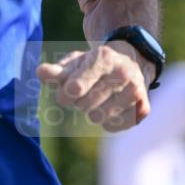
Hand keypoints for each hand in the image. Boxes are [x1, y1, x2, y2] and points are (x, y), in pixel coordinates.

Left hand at [35, 40, 152, 130]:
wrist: (131, 64)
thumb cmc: (95, 66)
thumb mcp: (75, 63)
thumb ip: (57, 71)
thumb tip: (40, 72)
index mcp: (104, 58)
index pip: (75, 88)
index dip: (66, 94)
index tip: (69, 91)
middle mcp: (123, 74)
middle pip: (84, 105)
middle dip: (79, 102)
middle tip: (86, 94)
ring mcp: (135, 92)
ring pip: (98, 117)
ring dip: (92, 112)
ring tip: (99, 100)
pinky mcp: (143, 109)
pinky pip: (113, 127)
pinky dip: (108, 121)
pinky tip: (113, 107)